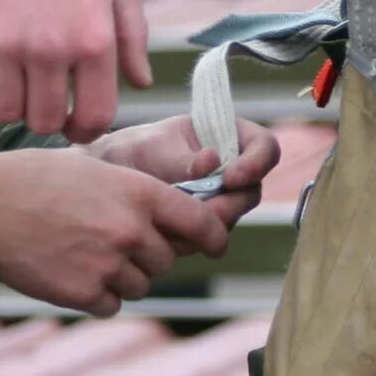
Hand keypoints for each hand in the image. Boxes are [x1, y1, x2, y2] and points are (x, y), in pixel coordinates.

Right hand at [0, 0, 149, 142]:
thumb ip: (133, 37)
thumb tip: (141, 83)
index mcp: (94, 40)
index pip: (93, 118)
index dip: (85, 129)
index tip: (75, 122)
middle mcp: (49, 49)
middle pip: (42, 122)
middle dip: (45, 114)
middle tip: (41, 91)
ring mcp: (3, 42)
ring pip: (1, 111)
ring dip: (8, 99)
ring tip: (12, 73)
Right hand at [0, 147, 225, 315]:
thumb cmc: (33, 178)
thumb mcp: (94, 168)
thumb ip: (135, 195)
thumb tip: (168, 219)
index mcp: (139, 193)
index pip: (202, 224)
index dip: (213, 238)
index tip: (214, 245)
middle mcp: (130, 230)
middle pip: (166, 260)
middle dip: (147, 255)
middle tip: (113, 242)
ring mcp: (107, 265)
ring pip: (140, 285)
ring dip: (122, 277)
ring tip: (84, 253)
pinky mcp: (83, 294)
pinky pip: (111, 305)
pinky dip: (98, 296)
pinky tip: (71, 272)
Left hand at [87, 115, 283, 235]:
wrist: (109, 180)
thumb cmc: (135, 150)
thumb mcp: (156, 147)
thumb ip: (185, 158)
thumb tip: (212, 161)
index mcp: (229, 136)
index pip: (265, 147)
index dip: (257, 163)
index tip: (230, 176)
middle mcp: (231, 171)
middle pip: (251, 192)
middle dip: (227, 205)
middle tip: (201, 210)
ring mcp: (220, 201)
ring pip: (230, 220)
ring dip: (205, 224)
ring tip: (170, 217)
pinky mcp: (204, 227)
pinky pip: (208, 239)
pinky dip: (189, 238)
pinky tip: (163, 230)